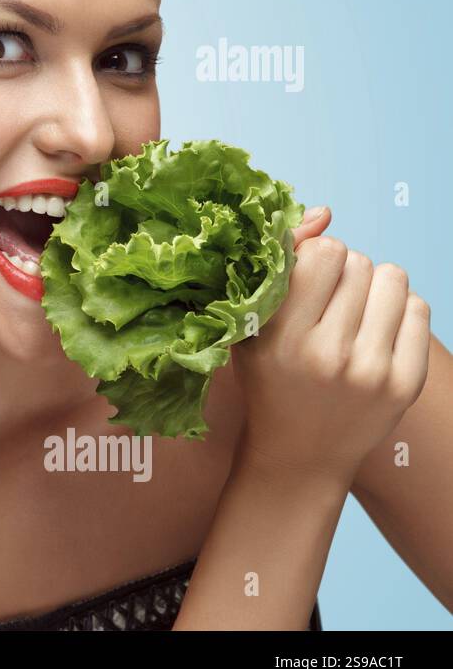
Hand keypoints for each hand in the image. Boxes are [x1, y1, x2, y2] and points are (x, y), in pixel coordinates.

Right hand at [231, 205, 432, 485]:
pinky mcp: (405, 384)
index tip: (306, 278)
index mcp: (281, 338)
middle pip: (358, 261)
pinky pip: (418, 308)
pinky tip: (375, 331)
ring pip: (392, 278)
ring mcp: (371, 372)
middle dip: (343, 271)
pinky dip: (397, 310)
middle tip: (328, 302)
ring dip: (373, 285)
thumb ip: (279, 264)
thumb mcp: (251, 326)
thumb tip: (325, 212)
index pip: (323, 254)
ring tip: (354, 313)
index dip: (316, 255)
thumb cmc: (269, 380)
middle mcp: (328, 355)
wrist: (299, 456)